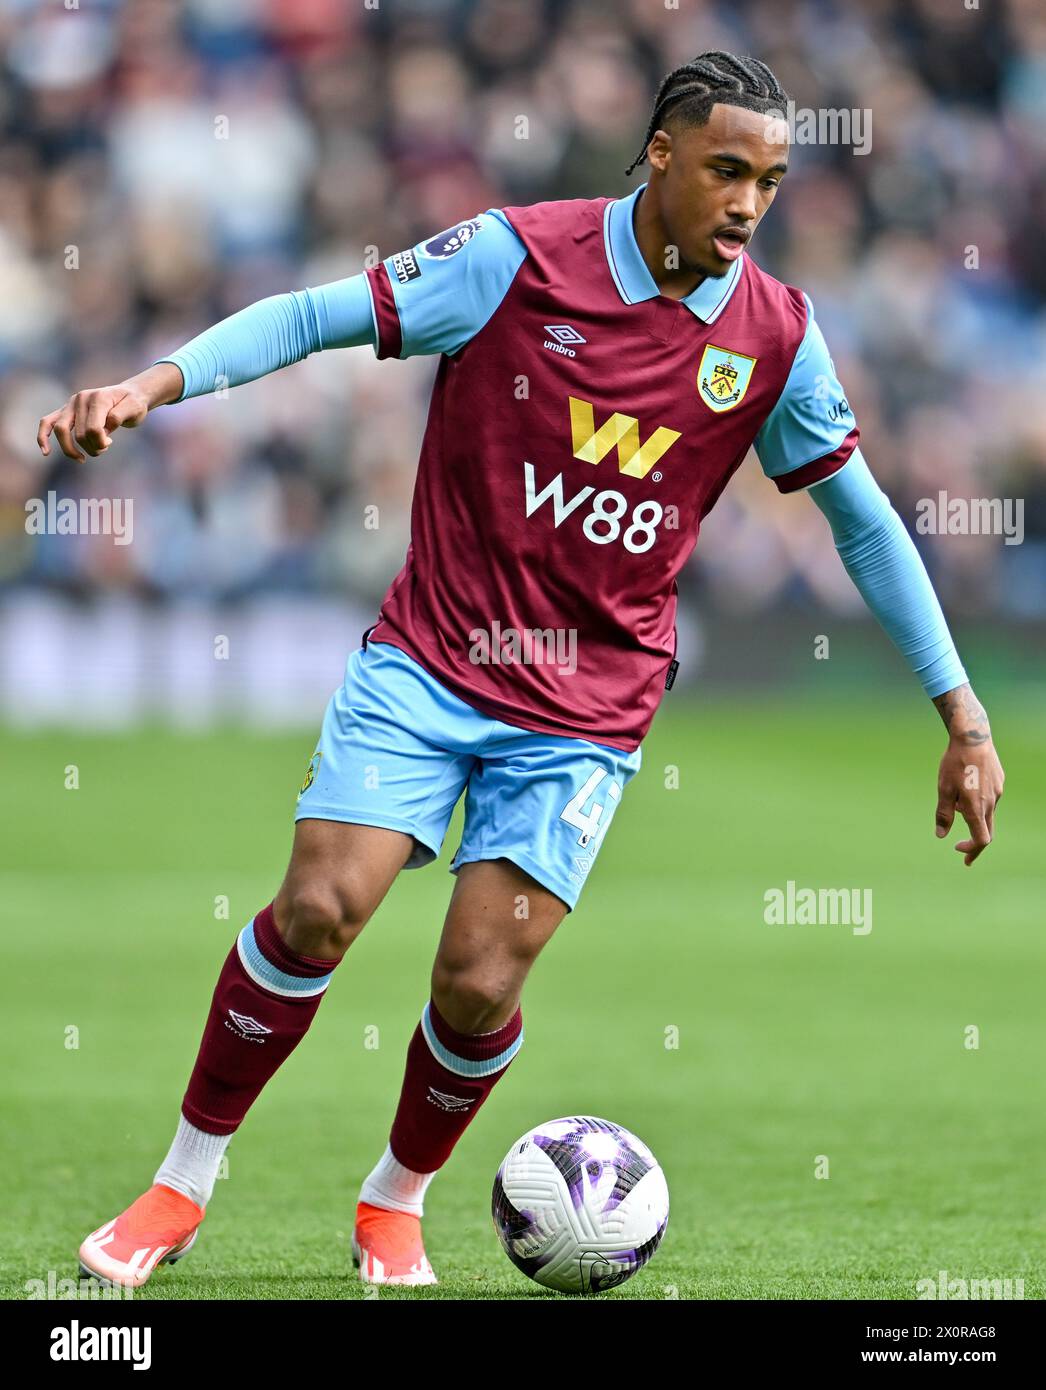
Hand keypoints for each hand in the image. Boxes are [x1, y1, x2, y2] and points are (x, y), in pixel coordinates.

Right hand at [36, 363, 182, 461]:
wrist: (129, 395)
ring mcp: (70, 403)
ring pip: (61, 431)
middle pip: (79, 433)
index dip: (100, 442)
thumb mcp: (135, 409)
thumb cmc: (133, 404)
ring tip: (87, 455)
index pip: (93, 428)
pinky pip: (47, 422)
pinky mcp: (65, 410)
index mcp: (98, 398)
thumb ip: (120, 416)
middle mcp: (80, 398)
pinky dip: (43, 437)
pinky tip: (46, 452)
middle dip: (92, 447)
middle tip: (105, 447)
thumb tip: (104, 428)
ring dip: (73, 449)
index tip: (109, 443)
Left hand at [932, 684, 1004, 865]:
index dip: (971, 849)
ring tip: (955, 799)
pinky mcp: (999, 782)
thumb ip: (943, 814)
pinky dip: (977, 802)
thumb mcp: (943, 789)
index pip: (981, 839)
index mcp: (976, 807)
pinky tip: (965, 787)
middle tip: (961, 852)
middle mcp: (991, 802)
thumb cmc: (954, 763)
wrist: (972, 737)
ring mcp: (998, 792)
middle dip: (975, 843)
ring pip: (987, 813)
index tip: (957, 849)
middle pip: (987, 830)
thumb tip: (940, 835)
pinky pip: (989, 799)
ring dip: (973, 816)